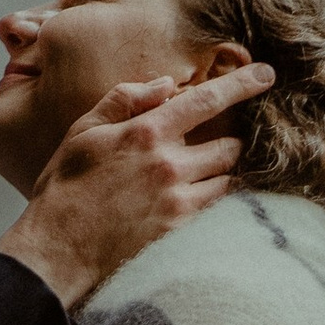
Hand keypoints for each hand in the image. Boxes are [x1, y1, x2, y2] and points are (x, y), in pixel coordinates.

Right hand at [0, 57, 270, 309]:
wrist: (57, 249)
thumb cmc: (65, 187)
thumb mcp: (84, 131)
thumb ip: (124, 100)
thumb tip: (165, 84)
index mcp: (146, 132)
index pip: (208, 100)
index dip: (242, 84)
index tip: (266, 74)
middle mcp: (169, 164)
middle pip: (229, 144)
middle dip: (231, 139)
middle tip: (222, 142)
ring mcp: (179, 201)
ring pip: (228, 179)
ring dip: (224, 172)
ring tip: (210, 174)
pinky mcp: (182, 232)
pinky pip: (218, 210)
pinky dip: (218, 201)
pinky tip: (205, 201)